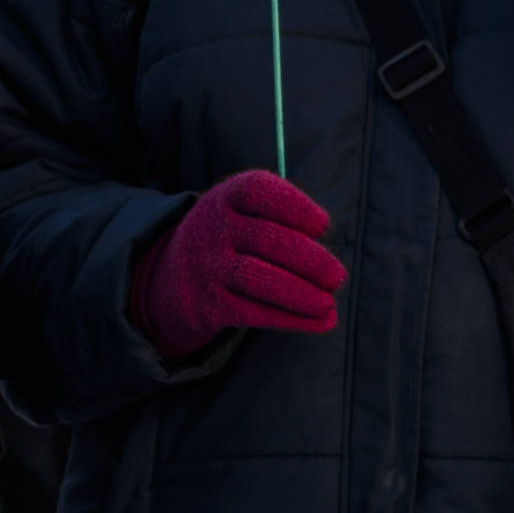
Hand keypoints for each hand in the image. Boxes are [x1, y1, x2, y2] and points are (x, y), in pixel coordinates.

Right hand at [134, 171, 345, 356]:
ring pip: (256, 277)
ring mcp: (208, 267)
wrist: (175, 276)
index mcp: (226, 197)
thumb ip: (283, 221)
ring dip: (300, 293)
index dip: (295, 206)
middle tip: (337, 276)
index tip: (323, 225)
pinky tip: (322, 321)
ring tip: (329, 302)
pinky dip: (291, 318)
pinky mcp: (208, 304)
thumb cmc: (234, 237)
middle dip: (308, 259)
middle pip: (265, 239)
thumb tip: (324, 254)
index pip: (259, 191)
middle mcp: (213, 228)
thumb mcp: (245, 212)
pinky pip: (253, 312)